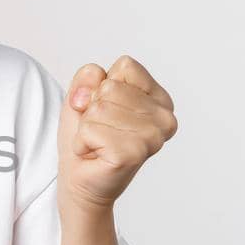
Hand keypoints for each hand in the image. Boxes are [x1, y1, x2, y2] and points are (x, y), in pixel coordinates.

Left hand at [56, 55, 177, 214]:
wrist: (80, 178)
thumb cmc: (87, 136)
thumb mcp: (84, 95)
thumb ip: (88, 76)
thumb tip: (96, 80)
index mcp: (160, 99)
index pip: (126, 66)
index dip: (103, 85)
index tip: (105, 110)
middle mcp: (165, 118)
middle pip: (110, 87)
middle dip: (93, 108)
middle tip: (100, 131)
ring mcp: (152, 138)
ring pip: (100, 108)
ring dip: (87, 127)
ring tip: (98, 143)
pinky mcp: (133, 154)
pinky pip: (90, 130)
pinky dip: (82, 142)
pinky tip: (95, 154)